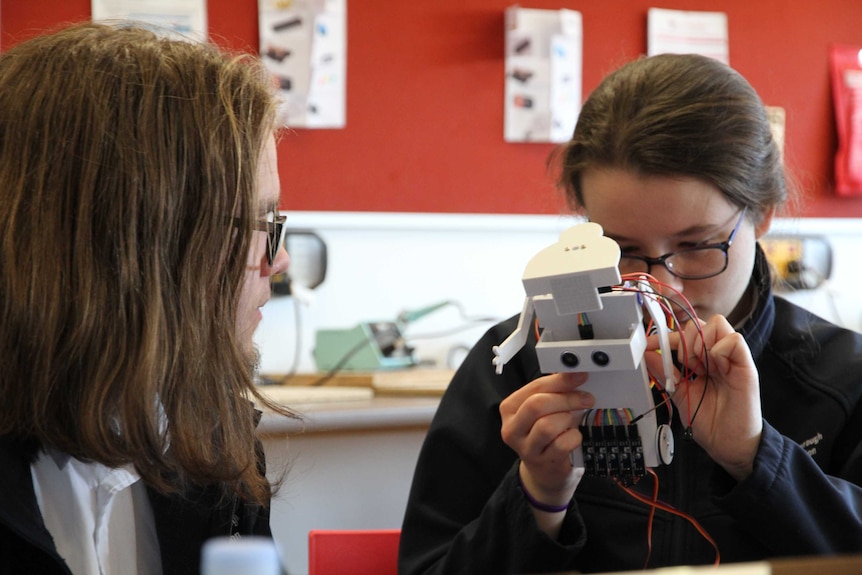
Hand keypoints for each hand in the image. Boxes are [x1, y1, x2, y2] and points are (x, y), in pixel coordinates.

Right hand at [499, 372, 593, 508]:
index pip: (534, 388)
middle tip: (586, 398)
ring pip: (548, 425)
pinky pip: (562, 444)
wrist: (546, 471)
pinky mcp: (542, 462)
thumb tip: (573, 373)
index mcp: (510, 409)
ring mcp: (525, 448)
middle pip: (537, 405)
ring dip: (567, 420)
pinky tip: (573, 437)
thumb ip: (553, 391)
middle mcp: (512, 428)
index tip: (580, 376)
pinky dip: (574, 437)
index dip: (560, 381)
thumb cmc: (546, 435)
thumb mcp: (545, 410)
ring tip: (572, 421)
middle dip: (566, 399)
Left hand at [645, 315, 761, 480]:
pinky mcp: (746, 366)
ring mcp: (732, 359)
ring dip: (700, 341)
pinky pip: (734, 340)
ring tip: (700, 367)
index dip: (667, 336)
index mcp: (702, 361)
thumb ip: (666, 373)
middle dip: (684, 340)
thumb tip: (648, 354)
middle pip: (700, 324)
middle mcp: (717, 356)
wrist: (728, 445)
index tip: (650, 345)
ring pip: (717, 324)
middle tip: (685, 365)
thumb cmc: (710, 422)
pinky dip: (719, 349)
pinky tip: (715, 367)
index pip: (685, 334)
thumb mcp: (680, 394)